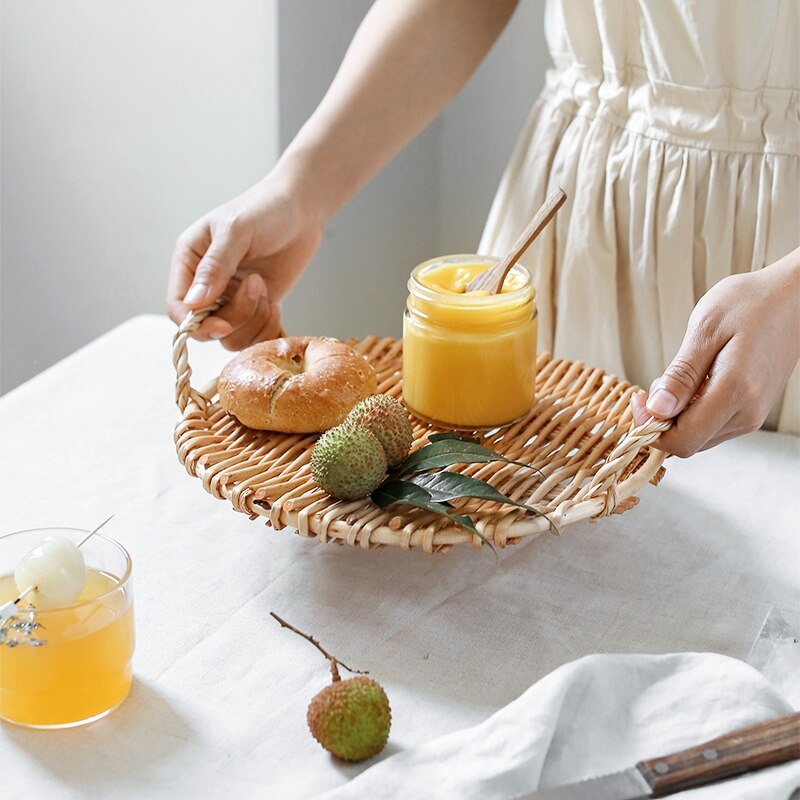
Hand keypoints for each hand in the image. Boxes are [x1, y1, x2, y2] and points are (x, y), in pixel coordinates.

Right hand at [166, 170, 322, 348]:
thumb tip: (194, 302)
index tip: (223, 324)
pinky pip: (254, 337)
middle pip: (206, 328)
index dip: (195, 324)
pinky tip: (275, 307)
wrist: (300, 211)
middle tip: (256, 285)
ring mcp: (231, 300)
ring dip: (253, 320)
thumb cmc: (265, 210)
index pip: (177, 308)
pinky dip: (266, 329)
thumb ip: (215, 266)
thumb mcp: (236, 231)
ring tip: (265, 288)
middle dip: (235, 317)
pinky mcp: (255, 308)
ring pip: (232, 337)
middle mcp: (205, 286)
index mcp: (189, 263)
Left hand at [631, 251, 799, 455]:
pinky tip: (696, 381)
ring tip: (681, 376)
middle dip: (662, 421)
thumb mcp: (705, 330)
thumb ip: (681, 375)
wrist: (794, 297)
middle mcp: (748, 412)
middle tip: (659, 382)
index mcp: (735, 392)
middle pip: (688, 442)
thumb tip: (657, 410)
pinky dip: (694, 411)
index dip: (651, 428)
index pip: (682, 441)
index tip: (640, 398)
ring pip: (699, 436)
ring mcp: (753, 415)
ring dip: (678, 416)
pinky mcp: (753, 410)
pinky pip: (713, 424)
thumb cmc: (750, 304)